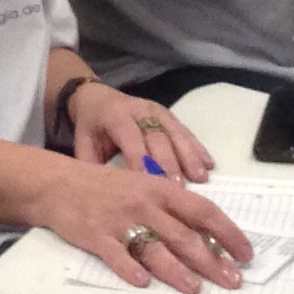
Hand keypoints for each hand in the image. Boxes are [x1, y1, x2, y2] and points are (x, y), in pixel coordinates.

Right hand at [37, 155, 249, 293]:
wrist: (58, 184)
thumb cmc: (106, 188)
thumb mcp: (142, 185)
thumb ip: (172, 207)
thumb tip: (208, 232)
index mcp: (159, 189)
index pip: (203, 211)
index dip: (227, 233)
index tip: (245, 254)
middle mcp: (144, 204)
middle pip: (184, 235)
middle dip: (211, 260)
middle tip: (232, 281)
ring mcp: (119, 221)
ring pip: (153, 247)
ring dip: (175, 269)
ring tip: (194, 288)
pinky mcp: (96, 236)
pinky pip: (115, 255)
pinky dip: (128, 268)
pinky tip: (142, 282)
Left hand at [65, 78, 215, 179]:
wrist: (97, 98)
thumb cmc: (92, 127)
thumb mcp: (84, 143)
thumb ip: (91, 165)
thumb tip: (104, 195)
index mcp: (116, 116)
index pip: (131, 139)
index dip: (142, 160)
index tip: (152, 184)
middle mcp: (139, 110)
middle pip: (157, 137)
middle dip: (169, 163)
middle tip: (179, 188)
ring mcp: (157, 111)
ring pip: (176, 133)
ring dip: (189, 156)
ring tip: (200, 178)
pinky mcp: (169, 114)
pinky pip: (185, 131)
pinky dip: (197, 148)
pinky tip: (209, 164)